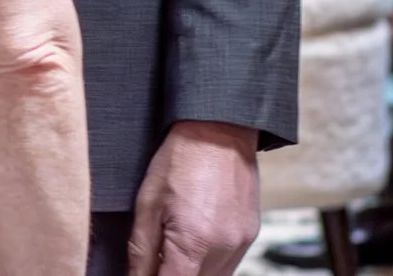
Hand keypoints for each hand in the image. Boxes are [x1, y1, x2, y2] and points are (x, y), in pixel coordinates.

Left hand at [128, 121, 257, 275]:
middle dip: (173, 274)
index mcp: (194, 244)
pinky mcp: (250, 235)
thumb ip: (141, 250)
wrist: (219, 130)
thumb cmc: (180, 160)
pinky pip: (229, 263)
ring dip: (192, 271)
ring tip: (173, 247)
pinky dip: (210, 262)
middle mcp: (224, 250)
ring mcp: (241, 244)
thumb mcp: (148, 204)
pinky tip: (194, 241)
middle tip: (156, 259)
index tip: (144, 274)